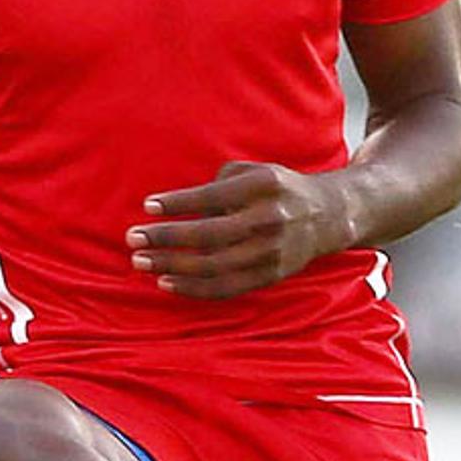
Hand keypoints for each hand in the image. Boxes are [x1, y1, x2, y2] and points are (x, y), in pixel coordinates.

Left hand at [126, 161, 350, 299]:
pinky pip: (226, 288)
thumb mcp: (254, 171)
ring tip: (141, 261)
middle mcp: (269, 220)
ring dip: (172, 266)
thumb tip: (180, 208)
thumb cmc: (277, 188)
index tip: (148, 206)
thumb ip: (219, 184)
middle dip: (166, 238)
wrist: (326, 215)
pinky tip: (166, 282)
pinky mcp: (270, 276)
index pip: (212, 197)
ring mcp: (271, 252)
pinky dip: (193, 288)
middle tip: (133, 238)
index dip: (178, 203)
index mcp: (263, 187)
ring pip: (213, 266)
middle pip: (209, 235)